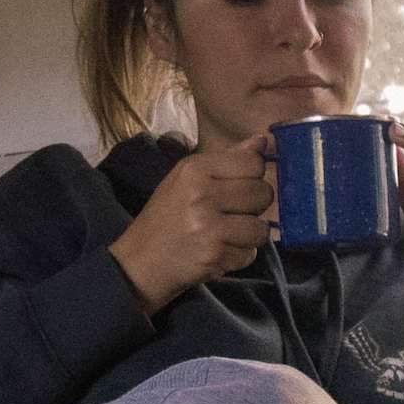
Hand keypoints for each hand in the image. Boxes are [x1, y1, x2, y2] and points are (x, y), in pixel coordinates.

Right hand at [110, 134, 275, 310]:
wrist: (140, 262)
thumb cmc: (166, 216)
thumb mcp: (187, 179)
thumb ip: (227, 159)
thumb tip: (263, 141)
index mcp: (194, 169)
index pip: (253, 163)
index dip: (253, 176)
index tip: (239, 186)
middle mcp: (202, 195)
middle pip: (263, 193)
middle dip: (254, 206)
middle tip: (232, 213)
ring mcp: (210, 227)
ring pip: (261, 227)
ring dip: (250, 234)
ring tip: (227, 234)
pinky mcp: (216, 255)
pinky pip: (250, 253)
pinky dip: (239, 255)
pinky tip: (218, 251)